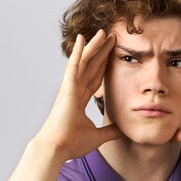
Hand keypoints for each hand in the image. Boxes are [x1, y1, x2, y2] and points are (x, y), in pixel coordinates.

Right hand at [34, 29, 121, 160]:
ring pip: (85, 61)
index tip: (112, 55)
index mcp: (80, 100)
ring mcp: (70, 87)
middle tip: (112, 37)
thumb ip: (110, 130)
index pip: (95, 78)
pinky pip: (75, 65)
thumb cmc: (71, 144)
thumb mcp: (98, 136)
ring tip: (104, 32)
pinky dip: (79, 51)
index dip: (104, 66)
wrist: (57, 148)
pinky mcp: (67, 87)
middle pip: (92, 66)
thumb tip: (123, 129)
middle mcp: (75, 90)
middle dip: (103, 52)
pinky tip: (83, 38)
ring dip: (94, 46)